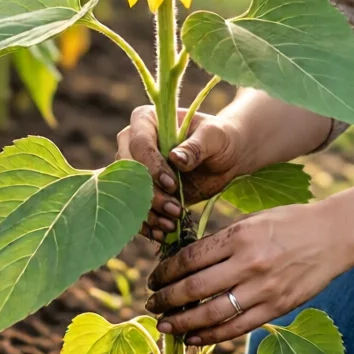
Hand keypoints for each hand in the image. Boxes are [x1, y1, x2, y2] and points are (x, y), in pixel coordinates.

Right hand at [116, 105, 247, 243]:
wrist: (226, 157)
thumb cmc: (220, 138)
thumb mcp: (214, 137)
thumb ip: (196, 146)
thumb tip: (175, 158)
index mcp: (146, 121)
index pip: (138, 143)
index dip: (151, 166)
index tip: (171, 183)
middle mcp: (133, 144)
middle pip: (128, 172)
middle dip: (149, 194)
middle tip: (174, 209)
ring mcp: (135, 169)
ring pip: (127, 193)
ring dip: (148, 212)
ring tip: (172, 223)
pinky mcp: (143, 191)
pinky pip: (135, 209)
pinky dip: (147, 223)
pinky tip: (163, 233)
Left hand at [145, 202, 346, 344]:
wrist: (334, 235)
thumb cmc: (289, 222)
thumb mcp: (252, 221)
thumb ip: (222, 241)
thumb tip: (184, 262)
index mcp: (240, 236)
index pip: (190, 258)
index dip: (165, 272)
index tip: (153, 279)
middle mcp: (249, 264)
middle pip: (195, 288)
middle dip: (167, 299)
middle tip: (151, 304)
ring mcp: (264, 289)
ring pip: (212, 314)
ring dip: (183, 323)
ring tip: (165, 325)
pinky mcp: (276, 307)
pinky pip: (236, 327)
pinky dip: (211, 336)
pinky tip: (193, 338)